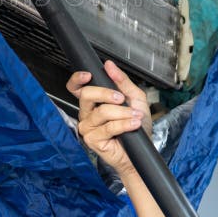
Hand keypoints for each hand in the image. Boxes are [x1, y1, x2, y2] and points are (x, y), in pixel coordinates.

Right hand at [66, 60, 152, 174]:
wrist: (142, 151)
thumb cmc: (137, 126)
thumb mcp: (134, 98)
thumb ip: (122, 81)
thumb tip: (109, 65)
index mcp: (93, 102)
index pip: (76, 88)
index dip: (77, 79)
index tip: (88, 75)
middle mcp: (87, 113)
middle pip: (87, 95)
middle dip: (106, 93)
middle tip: (122, 99)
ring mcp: (88, 127)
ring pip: (101, 112)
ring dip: (123, 113)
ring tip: (135, 116)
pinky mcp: (92, 140)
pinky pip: (108, 127)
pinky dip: (124, 124)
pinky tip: (134, 124)